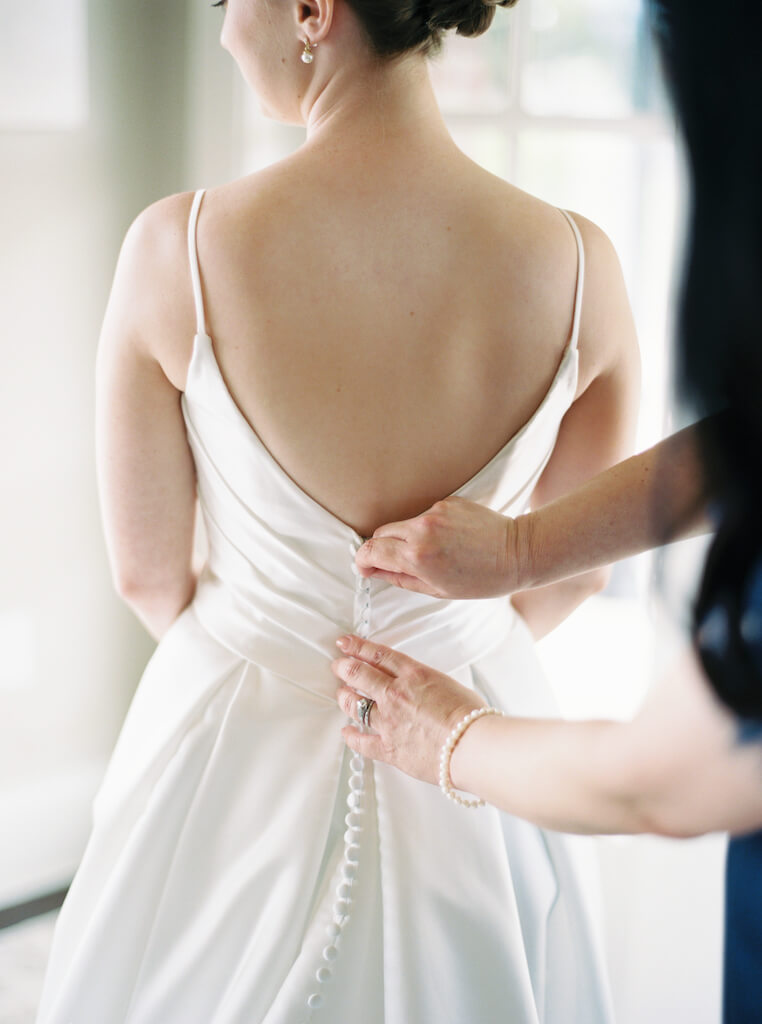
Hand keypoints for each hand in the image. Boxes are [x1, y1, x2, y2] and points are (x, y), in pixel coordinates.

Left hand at [332, 635, 484, 785]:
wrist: (472, 746)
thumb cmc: (471, 717)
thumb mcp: (449, 684)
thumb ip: (427, 683)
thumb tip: (421, 686)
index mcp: (414, 675)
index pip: (377, 655)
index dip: (357, 646)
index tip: (345, 642)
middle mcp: (395, 694)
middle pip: (359, 675)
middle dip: (344, 668)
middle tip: (338, 666)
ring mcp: (388, 721)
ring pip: (355, 705)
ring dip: (345, 697)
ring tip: (342, 694)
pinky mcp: (388, 748)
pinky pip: (361, 741)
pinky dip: (351, 736)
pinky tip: (346, 732)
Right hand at [355, 496, 520, 598]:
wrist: (517, 554)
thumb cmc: (481, 580)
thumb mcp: (436, 589)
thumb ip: (399, 577)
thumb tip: (374, 569)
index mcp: (417, 556)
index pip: (371, 549)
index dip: (363, 560)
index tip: (365, 567)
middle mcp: (422, 529)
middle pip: (382, 533)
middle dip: (383, 548)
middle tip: (395, 563)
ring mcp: (435, 512)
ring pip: (404, 524)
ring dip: (408, 538)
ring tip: (434, 553)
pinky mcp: (448, 502)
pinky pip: (425, 516)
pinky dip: (428, 528)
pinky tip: (449, 540)